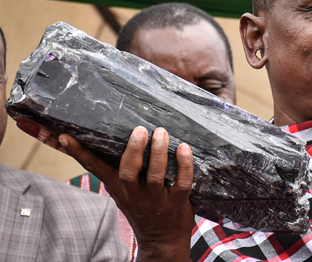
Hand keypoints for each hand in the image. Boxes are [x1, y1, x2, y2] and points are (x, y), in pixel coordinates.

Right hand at [57, 127, 194, 261]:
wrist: (161, 241)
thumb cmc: (143, 209)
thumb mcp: (124, 193)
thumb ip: (117, 172)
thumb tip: (107, 141)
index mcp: (120, 188)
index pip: (96, 169)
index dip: (80, 153)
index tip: (67, 137)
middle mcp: (135, 193)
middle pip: (128, 171)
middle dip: (133, 150)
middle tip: (140, 130)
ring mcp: (156, 199)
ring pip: (155, 175)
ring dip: (159, 153)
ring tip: (161, 133)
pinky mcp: (177, 202)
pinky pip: (182, 182)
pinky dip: (184, 165)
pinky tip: (184, 149)